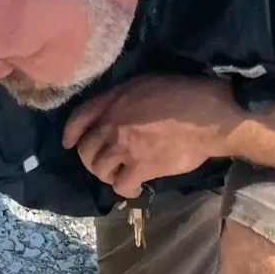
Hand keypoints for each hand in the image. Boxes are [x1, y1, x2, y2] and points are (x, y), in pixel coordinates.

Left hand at [64, 74, 248, 197]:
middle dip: (91, 160)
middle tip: (104, 164)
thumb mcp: (145, 84)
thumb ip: (124, 99)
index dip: (71, 134)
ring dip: (107, 175)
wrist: (205, 116)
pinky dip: (126, 189)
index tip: (69, 144)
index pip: (78, 119)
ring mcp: (123, 148)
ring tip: (120, 175)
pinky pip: (121, 186)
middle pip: (86, 150)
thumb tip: (120, 112)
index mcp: (111, 101)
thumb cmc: (182, 93)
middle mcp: (111, 125)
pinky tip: (135, 187)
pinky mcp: (139, 168)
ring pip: (100, 170)